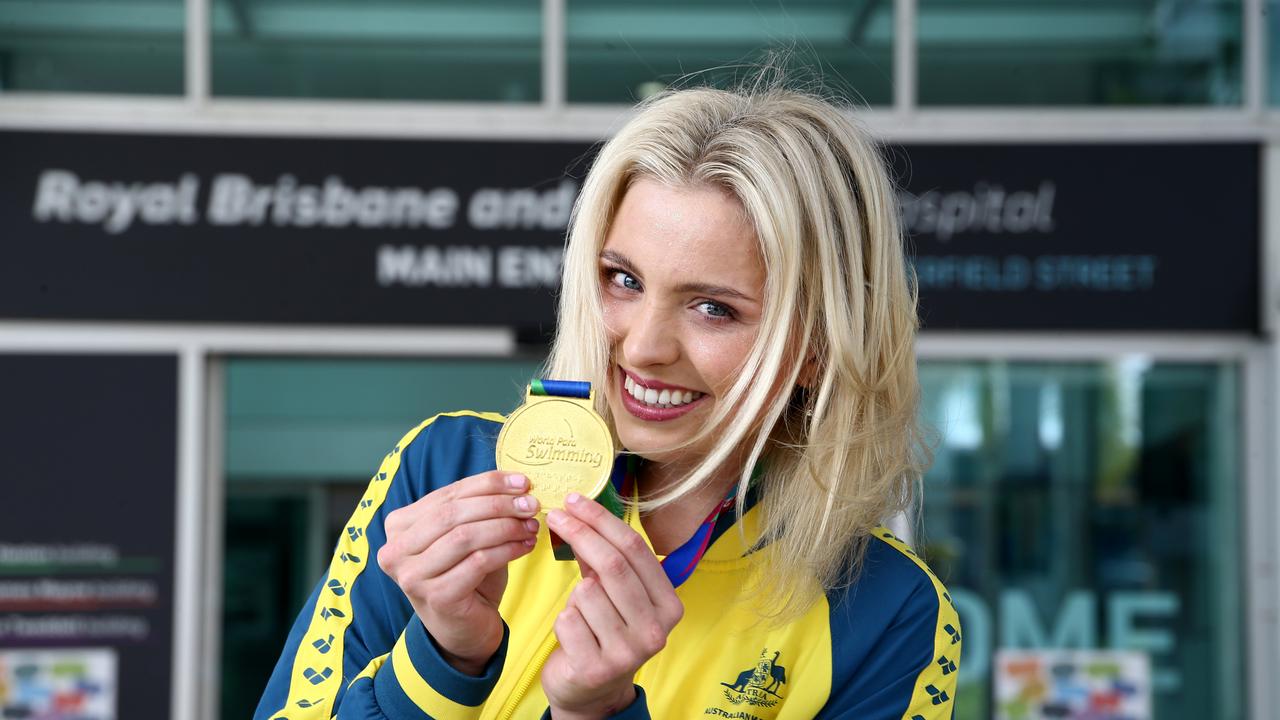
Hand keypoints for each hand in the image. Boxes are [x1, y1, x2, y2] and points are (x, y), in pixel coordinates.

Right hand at [376, 470, 539, 674]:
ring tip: (531, 526)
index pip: (448, 494)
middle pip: (454, 513)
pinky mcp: (436, 597)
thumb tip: (516, 484)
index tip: (523, 482)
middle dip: (499, 505)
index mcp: (399, 526)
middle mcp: (396, 550)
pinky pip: (478, 562)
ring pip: (465, 536)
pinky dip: (507, 550)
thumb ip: (478, 508)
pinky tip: (526, 547)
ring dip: (506, 527)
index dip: (488, 484)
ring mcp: (412, 576)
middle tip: (530, 504)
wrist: (463, 630)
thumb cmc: (466, 576)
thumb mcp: (466, 536)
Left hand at [541, 493, 682, 717]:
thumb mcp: (616, 595)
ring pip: (586, 592)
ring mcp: (628, 652)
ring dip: (574, 593)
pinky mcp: (597, 668)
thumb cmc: (604, 632)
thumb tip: (581, 509)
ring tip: (581, 612)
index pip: (635, 549)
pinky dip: (563, 619)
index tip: (575, 501)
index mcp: (669, 605)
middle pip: (613, 565)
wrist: (592, 691)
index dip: (601, 520)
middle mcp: (656, 629)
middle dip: (580, 533)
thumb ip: (607, 559)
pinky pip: (567, 619)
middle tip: (556, 516)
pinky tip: (573, 635)